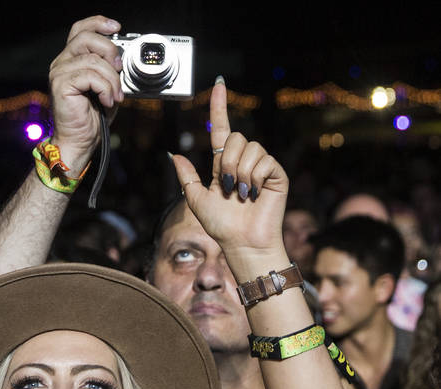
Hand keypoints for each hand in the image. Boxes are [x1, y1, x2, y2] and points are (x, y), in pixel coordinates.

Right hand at [48, 16, 124, 171]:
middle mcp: (61, 63)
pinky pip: (91, 76)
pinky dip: (105, 88)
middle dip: (110, 50)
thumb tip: (121, 56)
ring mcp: (59, 73)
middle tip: (119, 69)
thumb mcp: (105, 86)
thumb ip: (108, 67)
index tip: (117, 28)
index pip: (80, 29)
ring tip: (115, 95)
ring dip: (111, 79)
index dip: (98, 23)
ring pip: (93, 60)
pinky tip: (107, 101)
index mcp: (70, 60)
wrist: (79, 141)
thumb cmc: (91, 117)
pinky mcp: (61, 85)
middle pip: (86, 38)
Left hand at [168, 78, 287, 268]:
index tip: (219, 85)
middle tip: (228, 187)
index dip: (219, 108)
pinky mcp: (276, 173)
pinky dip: (255, 177)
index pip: (221, 129)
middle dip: (226, 163)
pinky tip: (255, 193)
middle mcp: (243, 161)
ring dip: (240, 173)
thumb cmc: (220, 225)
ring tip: (242, 194)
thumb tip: (173, 154)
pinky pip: (264, 160)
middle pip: (235, 138)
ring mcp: (261, 166)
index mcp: (223, 164)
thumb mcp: (195, 199)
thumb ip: (186, 176)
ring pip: (249, 148)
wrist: (241, 241)